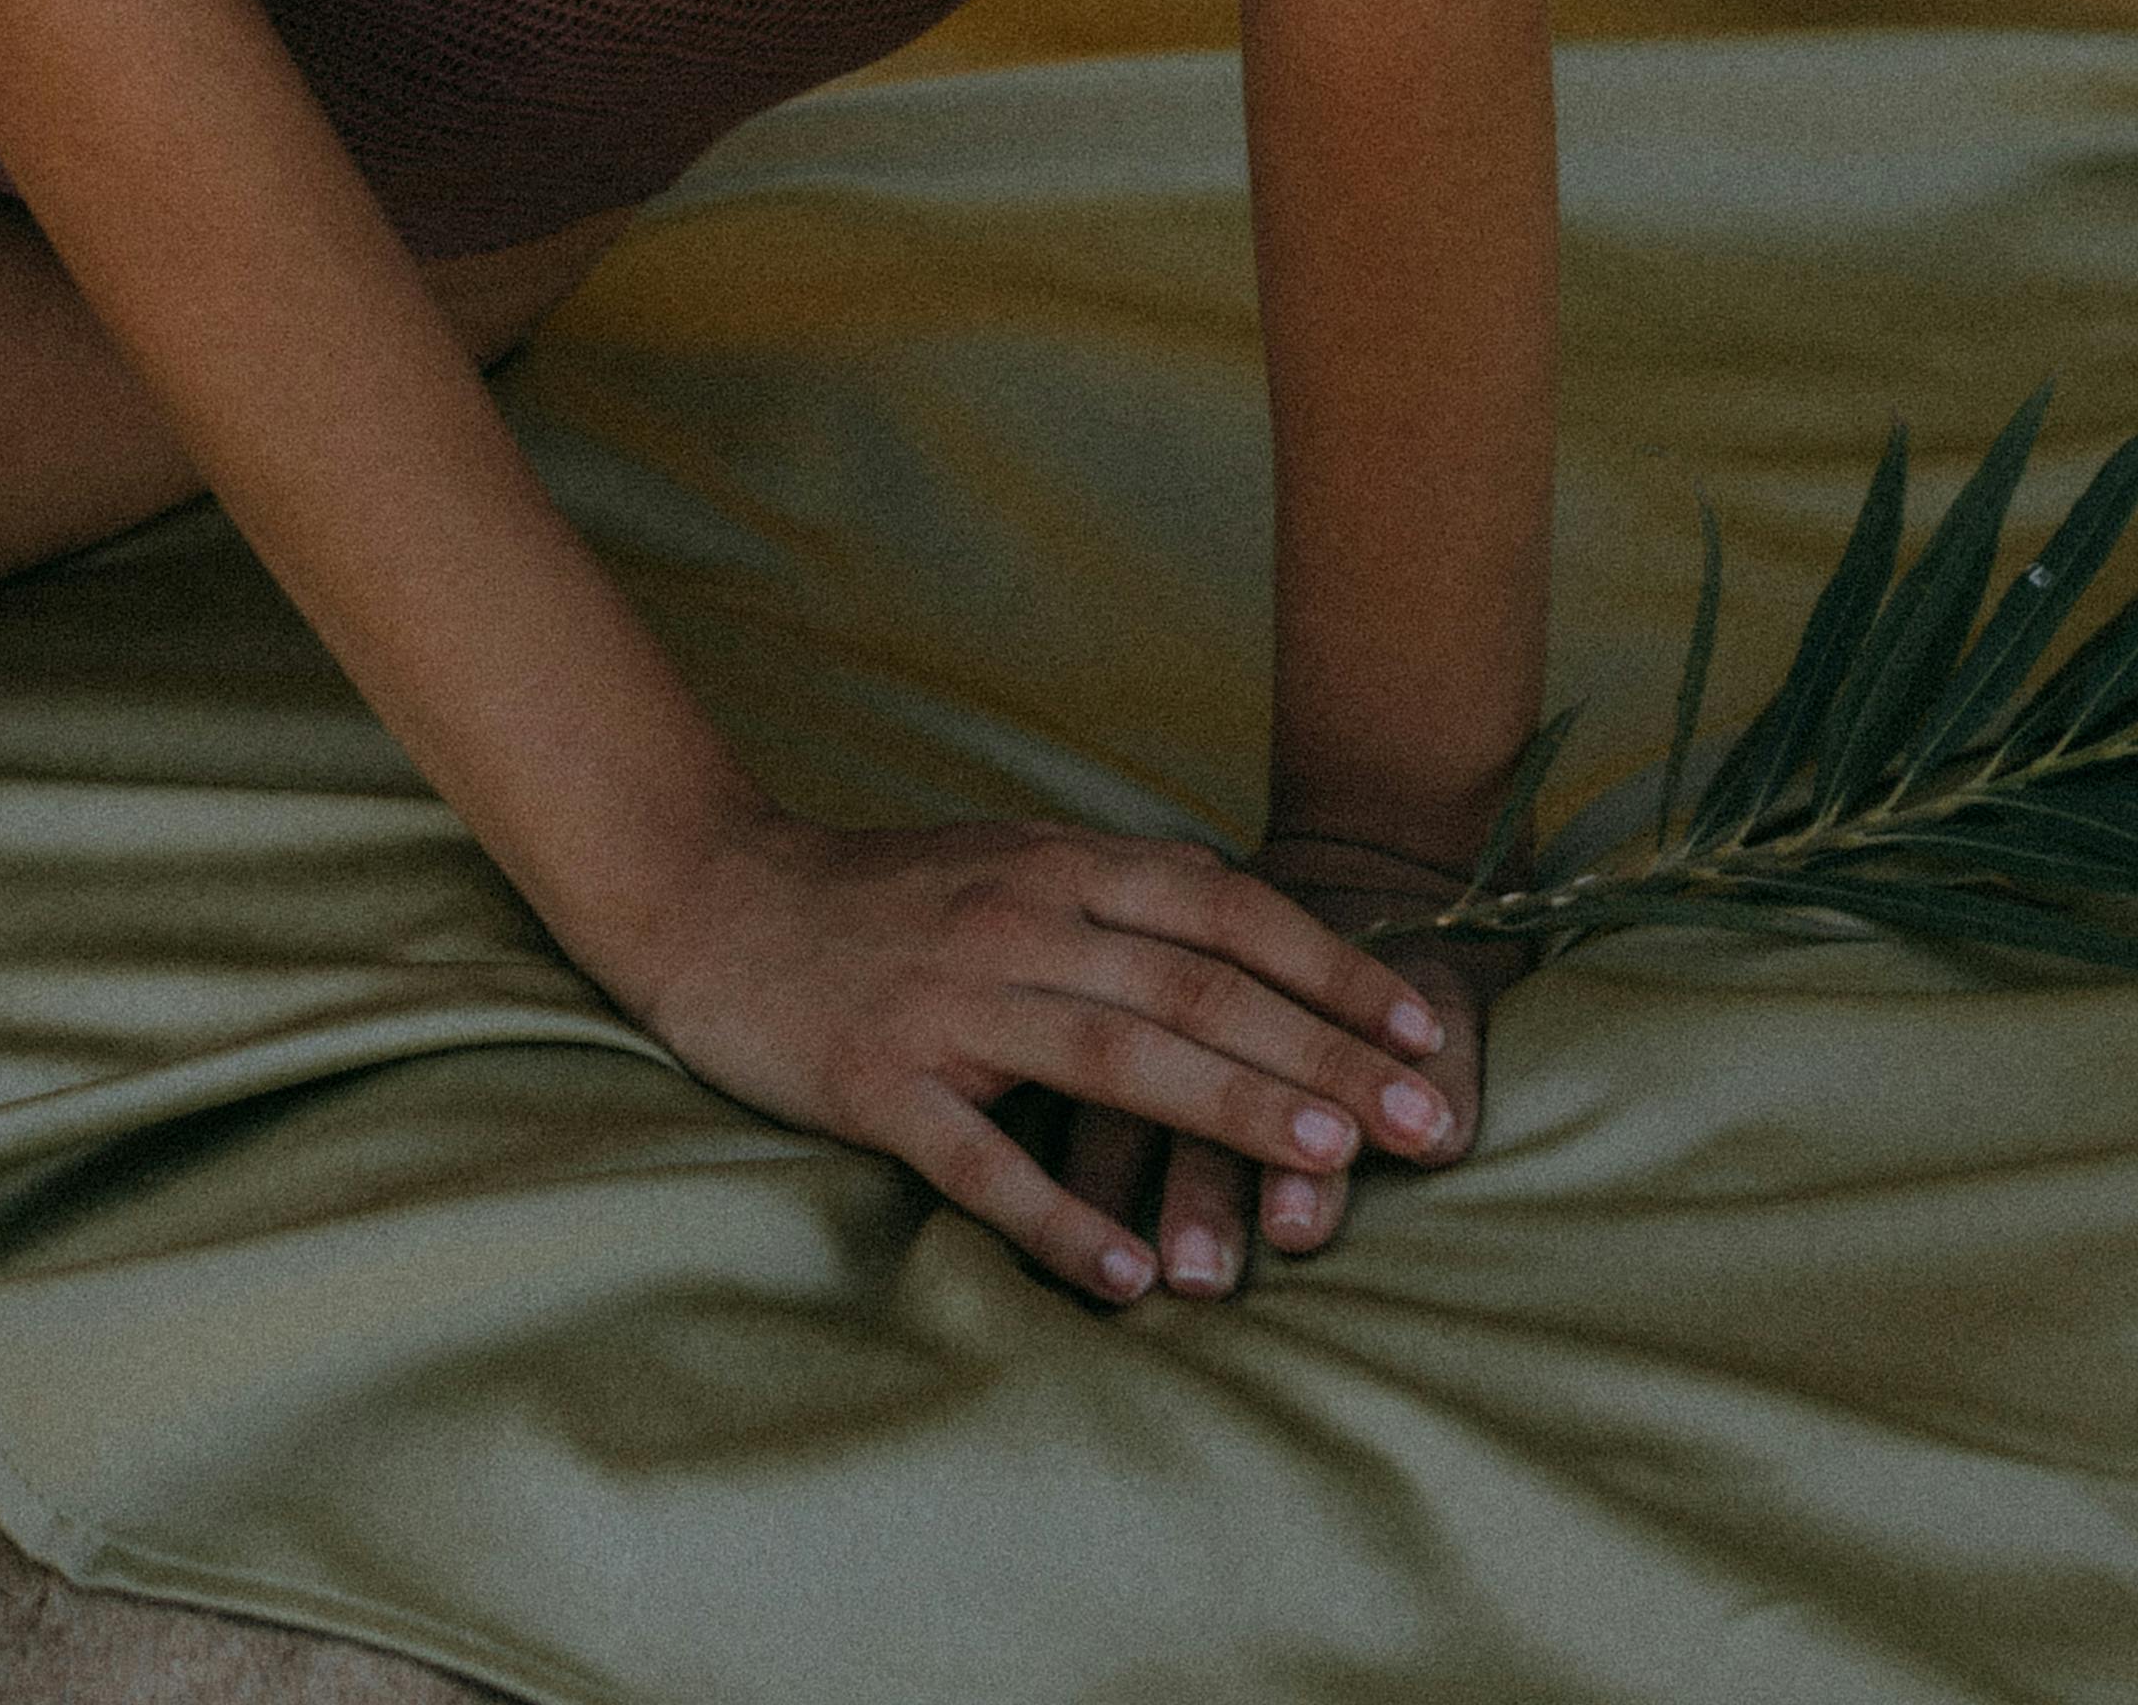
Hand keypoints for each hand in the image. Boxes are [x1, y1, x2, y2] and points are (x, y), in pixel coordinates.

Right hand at [631, 804, 1478, 1307]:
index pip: (1223, 908)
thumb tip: (1252, 932)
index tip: (1426, 1032)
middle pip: (1192, 984)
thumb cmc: (880, 897)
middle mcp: (1014, 920)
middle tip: (1426, 1119)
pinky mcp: (877, 1081)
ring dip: (1225, 1107)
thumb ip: (1117, 894)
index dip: (1330, 968)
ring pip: (1110, 1054)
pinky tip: (1124, 1277)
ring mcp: (946, 1001)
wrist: (711, 899)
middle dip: (1321, 1052)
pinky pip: (977, 1159)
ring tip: (1324, 1164)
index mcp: (1053, 866)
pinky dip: (1055, 1218)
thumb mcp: (1008, 861)